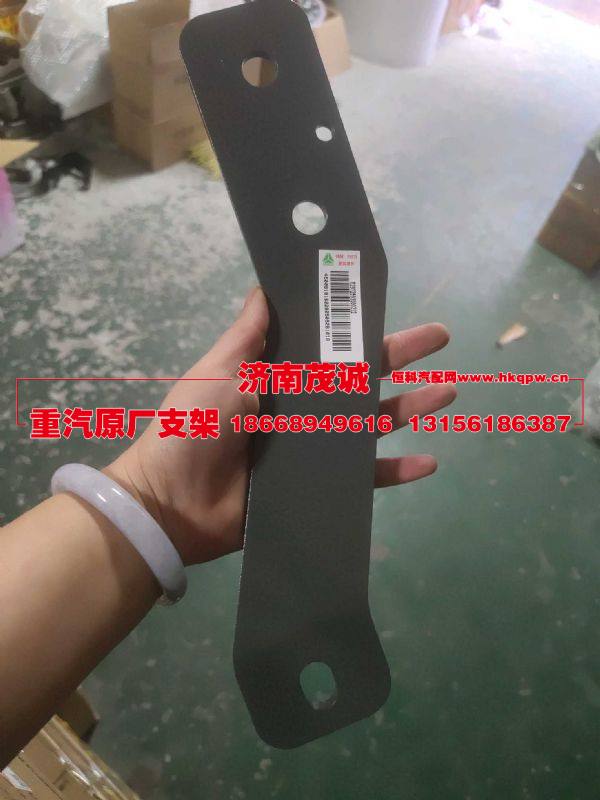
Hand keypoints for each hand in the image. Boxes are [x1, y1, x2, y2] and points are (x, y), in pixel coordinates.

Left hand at [106, 288, 455, 565]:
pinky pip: (363, 478)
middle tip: (440, 339)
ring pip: (370, 423)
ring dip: (409, 408)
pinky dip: (395, 471)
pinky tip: (427, 462)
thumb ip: (250, 332)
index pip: (328, 343)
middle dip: (400, 357)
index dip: (357, 324)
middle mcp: (302, 406)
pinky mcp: (316, 487)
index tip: (386, 301)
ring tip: (446, 393)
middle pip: (360, 377)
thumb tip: (266, 281)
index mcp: (279, 374)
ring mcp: (312, 448)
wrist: (172, 500)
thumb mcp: (221, 368)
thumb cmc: (196, 424)